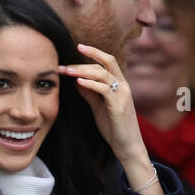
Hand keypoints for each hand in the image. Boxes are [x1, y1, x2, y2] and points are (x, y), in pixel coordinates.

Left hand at [58, 43, 158, 190]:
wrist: (128, 147)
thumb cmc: (114, 128)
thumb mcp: (99, 108)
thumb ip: (90, 94)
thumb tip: (77, 81)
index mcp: (120, 84)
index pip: (107, 61)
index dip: (93, 53)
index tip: (77, 48)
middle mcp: (123, 86)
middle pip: (107, 61)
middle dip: (86, 57)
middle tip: (66, 61)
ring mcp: (122, 95)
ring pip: (103, 74)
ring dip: (83, 71)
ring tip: (66, 71)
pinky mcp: (118, 106)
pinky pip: (104, 89)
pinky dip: (90, 84)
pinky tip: (78, 82)